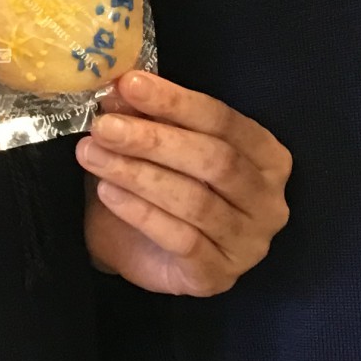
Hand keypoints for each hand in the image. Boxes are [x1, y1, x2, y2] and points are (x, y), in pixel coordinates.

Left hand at [77, 70, 290, 296]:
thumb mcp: (156, 141)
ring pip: (196, 201)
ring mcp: (247, 244)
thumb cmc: (160, 181)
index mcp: (265, 155)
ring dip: (137, 174)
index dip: (175, 101)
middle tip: (104, 126)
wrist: (138, 246)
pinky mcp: (218, 276)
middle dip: (153, 139)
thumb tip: (120, 89)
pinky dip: (141, 212)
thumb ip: (148, 115)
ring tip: (92, 155)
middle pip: (215, 161)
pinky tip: (107, 192)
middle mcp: (268, 201)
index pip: (224, 120)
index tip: (129, 84)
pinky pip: (182, 240)